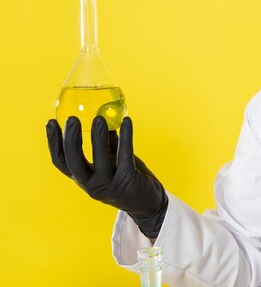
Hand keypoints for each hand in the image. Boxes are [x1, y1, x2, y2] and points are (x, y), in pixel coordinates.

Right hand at [46, 116, 167, 237]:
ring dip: (98, 138)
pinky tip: (127, 122)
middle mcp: (92, 185)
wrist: (148, 203)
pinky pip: (125, 155)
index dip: (54, 143)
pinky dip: (126, 136)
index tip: (51, 122)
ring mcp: (109, 185)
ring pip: (100, 159)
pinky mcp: (128, 180)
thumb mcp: (112, 162)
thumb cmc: (128, 178)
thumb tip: (102, 118)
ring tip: (99, 118)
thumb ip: (107, 144)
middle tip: (72, 119)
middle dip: (72, 141)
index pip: (61, 162)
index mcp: (84, 179)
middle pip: (74, 163)